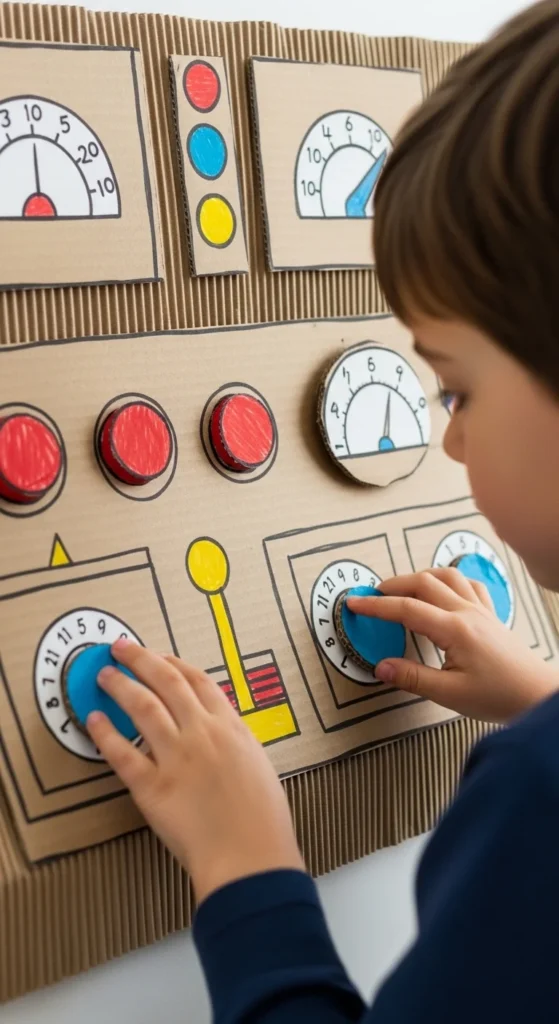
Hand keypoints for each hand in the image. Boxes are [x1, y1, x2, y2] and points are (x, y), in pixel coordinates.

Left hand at [86, 639, 303, 903]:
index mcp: (231, 728)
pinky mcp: (154, 788)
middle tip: (120, 648)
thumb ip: (234, 742)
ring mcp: (177, 758)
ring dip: (120, 686)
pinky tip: (95, 721)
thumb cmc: (263, 821)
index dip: (173, 664)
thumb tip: (217, 730)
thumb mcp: (258, 765)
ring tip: (104, 676)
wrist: (252, 859)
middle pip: (166, 682)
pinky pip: (123, 754)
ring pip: (142, 707)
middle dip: (140, 659)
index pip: (198, 681)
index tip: (158, 656)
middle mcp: (202, 734)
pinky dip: (106, 734)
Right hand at [347, 568, 558, 723]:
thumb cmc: (500, 696)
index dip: (376, 605)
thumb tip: (382, 667)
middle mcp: (467, 613)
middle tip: (372, 595)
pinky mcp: (491, 615)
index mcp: (455, 630)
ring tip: (402, 588)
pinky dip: (450, 580)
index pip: (406, 609)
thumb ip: (413, 677)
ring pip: (446, 576)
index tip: (355, 604)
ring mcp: (481, 610)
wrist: (537, 695)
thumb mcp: (450, 694)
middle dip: (393, 585)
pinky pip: (469, 584)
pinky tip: (443, 589)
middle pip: (423, 583)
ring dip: (420, 577)